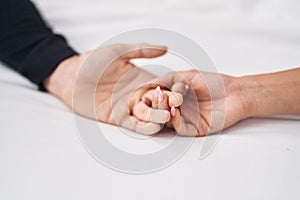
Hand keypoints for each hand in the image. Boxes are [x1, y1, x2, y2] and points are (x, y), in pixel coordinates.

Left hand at [44, 43, 172, 134]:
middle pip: (160, 103)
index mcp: (142, 79)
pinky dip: (145, 128)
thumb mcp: (119, 51)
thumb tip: (165, 47)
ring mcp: (129, 107)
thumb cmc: (93, 61)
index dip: (174, 87)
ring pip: (150, 116)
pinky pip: (134, 126)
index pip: (164, 85)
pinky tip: (153, 127)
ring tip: (167, 117)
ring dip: (159, 118)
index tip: (182, 88)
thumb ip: (142, 50)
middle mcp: (138, 94)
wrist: (72, 76)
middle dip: (169, 105)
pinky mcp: (118, 118)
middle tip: (176, 105)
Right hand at [157, 70, 250, 135]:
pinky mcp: (194, 129)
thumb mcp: (188, 75)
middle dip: (156, 103)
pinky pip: (180, 129)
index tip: (149, 90)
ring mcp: (185, 120)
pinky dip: (174, 121)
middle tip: (158, 95)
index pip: (156, 99)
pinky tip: (175, 111)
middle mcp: (178, 109)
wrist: (236, 93)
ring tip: (166, 101)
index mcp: (175, 96)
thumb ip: (168, 79)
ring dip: (163, 112)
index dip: (151, 96)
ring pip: (167, 121)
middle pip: (159, 111)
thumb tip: (149, 83)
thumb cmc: (215, 83)